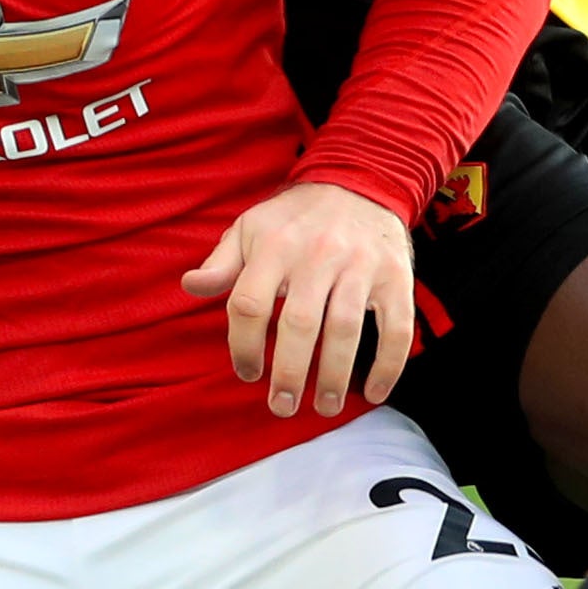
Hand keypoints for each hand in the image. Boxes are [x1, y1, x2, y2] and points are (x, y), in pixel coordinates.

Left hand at [185, 181, 416, 417]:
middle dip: (288, 373)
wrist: (360, 181)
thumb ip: (222, 262)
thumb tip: (190, 286)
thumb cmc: (295, 217)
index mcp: (274, 246)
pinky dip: (388, 365)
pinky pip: (397, 327)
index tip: (248, 374)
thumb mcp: (250, 228)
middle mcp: (317, 255)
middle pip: (298, 323)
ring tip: (323, 407)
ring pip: (345, 329)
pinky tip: (374, 392)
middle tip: (281, 406)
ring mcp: (360, 266)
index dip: (242, 346)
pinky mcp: (396, 277)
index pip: (248, 304)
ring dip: (333, 376)